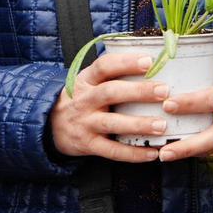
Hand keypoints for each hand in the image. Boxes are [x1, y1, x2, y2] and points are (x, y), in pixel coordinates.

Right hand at [48, 51, 166, 161]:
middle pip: (110, 92)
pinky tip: (152, 153)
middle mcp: (84, 100)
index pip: (104, 66)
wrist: (48, 125)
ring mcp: (85, 123)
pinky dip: (133, 154)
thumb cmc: (82, 98)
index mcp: (87, 80)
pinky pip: (111, 151)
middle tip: (164, 91)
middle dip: (138, 91)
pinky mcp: (87, 144)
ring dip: (138, 124)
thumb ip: (113, 72)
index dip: (126, 62)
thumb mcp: (89, 81)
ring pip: (112, 123)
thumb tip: (153, 58)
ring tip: (161, 126)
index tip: (149, 61)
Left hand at [156, 53, 212, 161]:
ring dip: (190, 152)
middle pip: (211, 137)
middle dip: (186, 147)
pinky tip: (187, 148)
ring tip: (167, 155)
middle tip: (164, 152)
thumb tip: (196, 52)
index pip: (210, 100)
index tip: (167, 105)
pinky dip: (204, 148)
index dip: (189, 103)